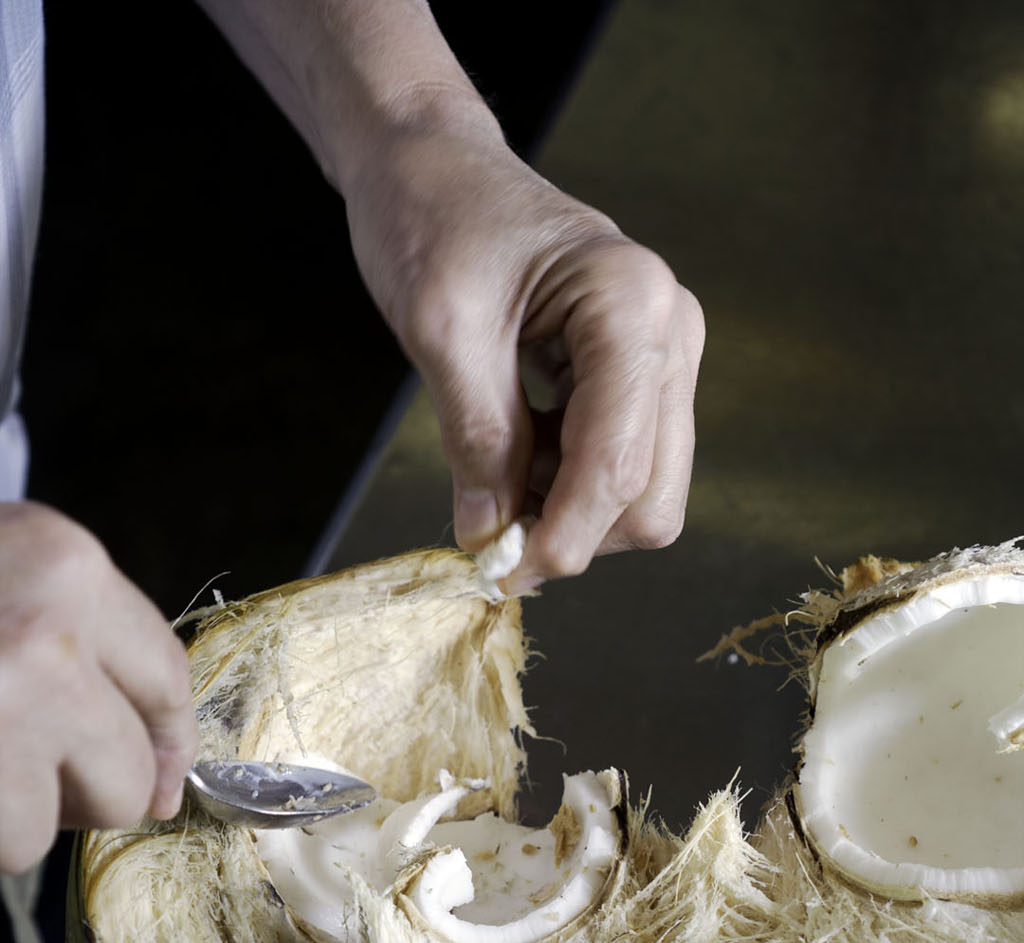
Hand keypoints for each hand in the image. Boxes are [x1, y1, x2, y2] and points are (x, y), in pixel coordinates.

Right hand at [0, 503, 198, 872]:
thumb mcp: (7, 562)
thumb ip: (78, 632)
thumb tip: (154, 764)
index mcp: (66, 569)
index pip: (166, 677)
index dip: (168, 740)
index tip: (161, 775)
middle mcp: (48, 640)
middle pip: (129, 774)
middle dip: (89, 789)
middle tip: (32, 767)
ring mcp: (5, 712)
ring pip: (59, 827)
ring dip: (20, 815)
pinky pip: (4, 844)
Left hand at [344, 119, 704, 589]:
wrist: (435, 170)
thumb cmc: (433, 219)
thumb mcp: (441, 330)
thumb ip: (476, 439)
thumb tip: (492, 540)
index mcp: (630, 306)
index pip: (618, 464)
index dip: (563, 537)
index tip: (500, 575)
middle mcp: (668, 334)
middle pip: (651, 498)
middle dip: (573, 535)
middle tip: (491, 540)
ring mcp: (663, 359)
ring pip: (644, 496)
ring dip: (569, 517)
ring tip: (494, 484)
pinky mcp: (641, 381)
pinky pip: (622, 470)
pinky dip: (566, 491)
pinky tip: (514, 462)